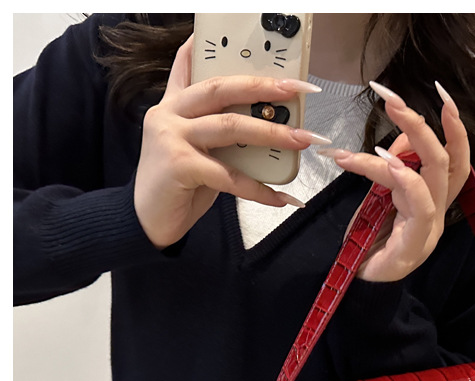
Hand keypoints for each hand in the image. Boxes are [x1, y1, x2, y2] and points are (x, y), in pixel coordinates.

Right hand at [134, 34, 329, 249]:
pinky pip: (230, 176)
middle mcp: (169, 114)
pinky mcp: (180, 166)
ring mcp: (172, 138)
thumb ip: (218, 133)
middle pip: (220, 89)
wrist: (147, 221)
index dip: (213, 49)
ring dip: (271, 133)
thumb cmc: (178, 186)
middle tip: (296, 90)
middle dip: (261, 88)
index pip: (191, 67)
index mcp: (173, 106)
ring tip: (302, 139)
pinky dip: (259, 188)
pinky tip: (281, 197)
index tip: (241, 41)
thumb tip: (267, 128)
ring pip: (230, 127)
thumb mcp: (197, 150)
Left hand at [319, 80, 469, 281]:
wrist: (357, 285)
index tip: (441, 92)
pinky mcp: (414, 246)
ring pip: (434, 176)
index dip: (455, 127)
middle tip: (393, 99)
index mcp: (433, 201)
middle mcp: (437, 213)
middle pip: (446, 161)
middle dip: (422, 125)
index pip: (456, 160)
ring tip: (379, 128)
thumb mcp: (379, 197)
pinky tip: (386, 161)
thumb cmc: (368, 242)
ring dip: (409, 142)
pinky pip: (421, 206)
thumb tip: (400, 140)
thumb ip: (393, 170)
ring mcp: (428, 230)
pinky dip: (406, 179)